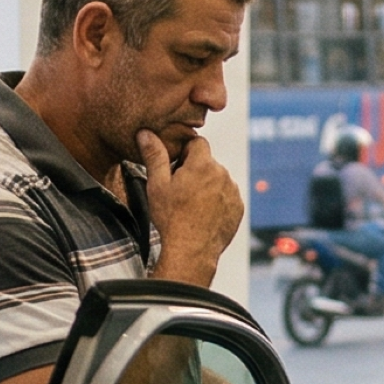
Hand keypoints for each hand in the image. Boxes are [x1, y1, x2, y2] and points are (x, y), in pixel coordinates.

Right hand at [140, 129, 242, 287]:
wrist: (192, 251)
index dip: (185, 153)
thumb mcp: (157, 185)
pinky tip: (203, 214)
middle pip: (208, 162)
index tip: (176, 169)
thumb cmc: (172, 218)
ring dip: (207, 186)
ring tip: (192, 205)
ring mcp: (233, 191)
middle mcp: (223, 174)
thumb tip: (146, 132)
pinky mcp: (238, 207)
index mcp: (203, 164)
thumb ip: (154, 155)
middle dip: (195, 170)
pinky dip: (217, 201)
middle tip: (180, 191)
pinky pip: (227, 196)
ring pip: (218, 179)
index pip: (198, 142)